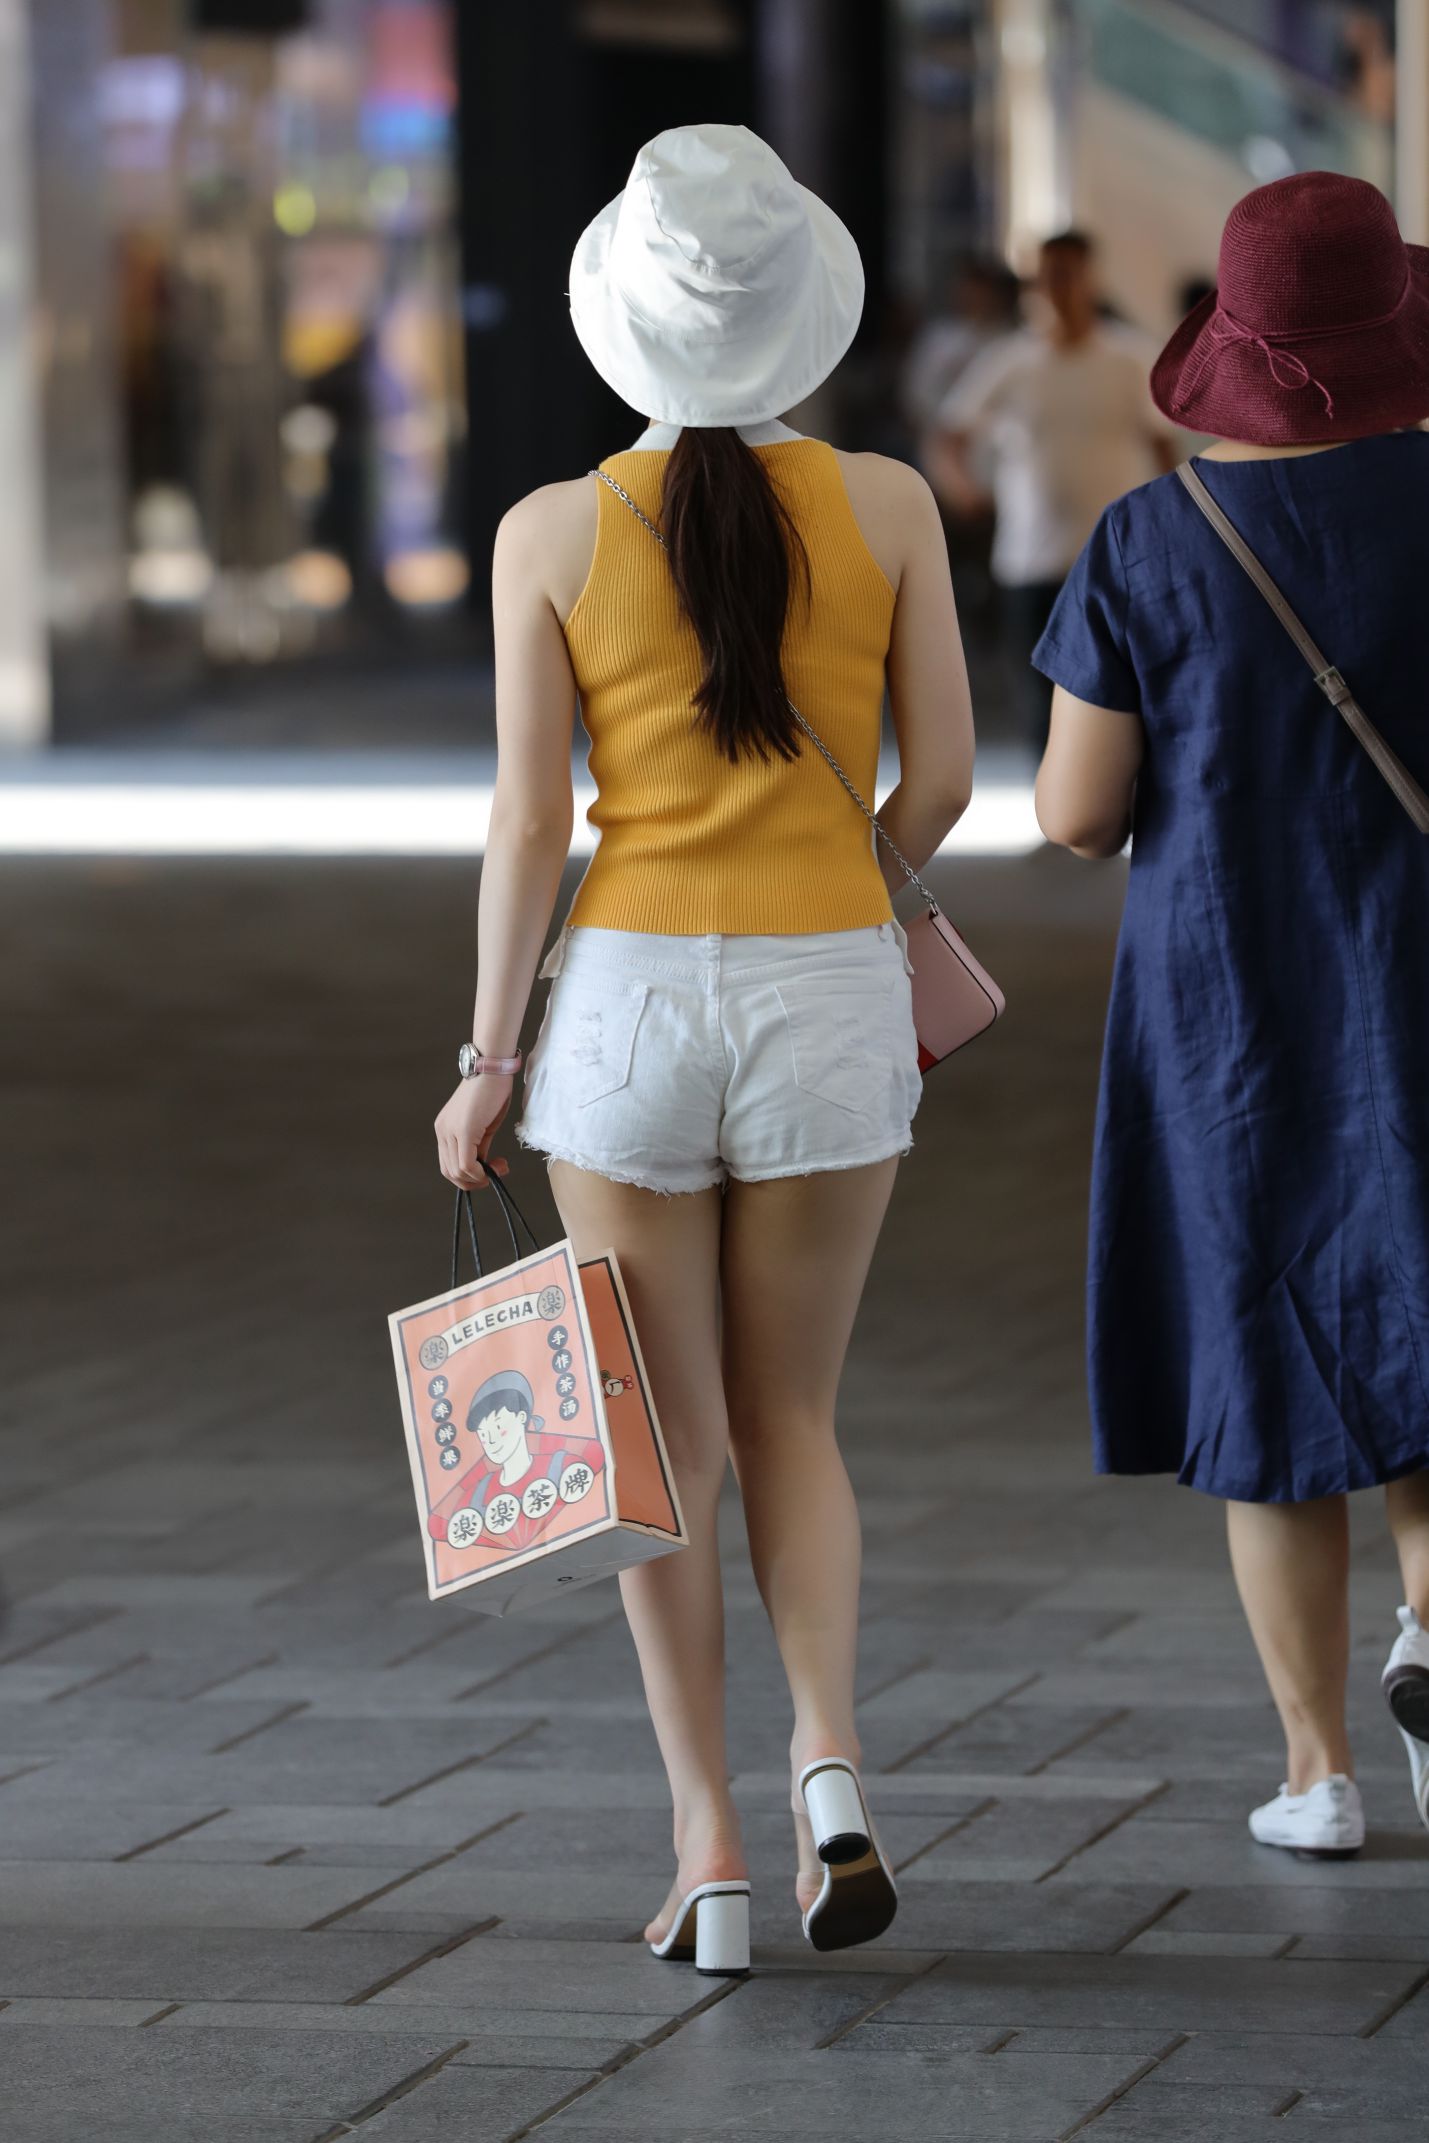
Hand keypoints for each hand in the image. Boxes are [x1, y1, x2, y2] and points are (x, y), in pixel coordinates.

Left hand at [435, 1074, 513, 1189]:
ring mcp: (450, 1131)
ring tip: (499, 1167)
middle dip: (474, 1181)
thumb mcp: (484, 1125)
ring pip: (457, 1172)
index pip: (448, 1165)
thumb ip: (479, 1145)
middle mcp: (442, 1131)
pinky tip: (495, 1166)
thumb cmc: (491, 1091)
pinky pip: (466, 1164)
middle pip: (450, 1172)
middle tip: (495, 1174)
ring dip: (480, 1178)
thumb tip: (482, 1164)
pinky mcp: (463, 1130)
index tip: (491, 1169)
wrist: (492, 1068)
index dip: (469, 1176)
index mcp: (444, 1129)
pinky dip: (480, 1173)